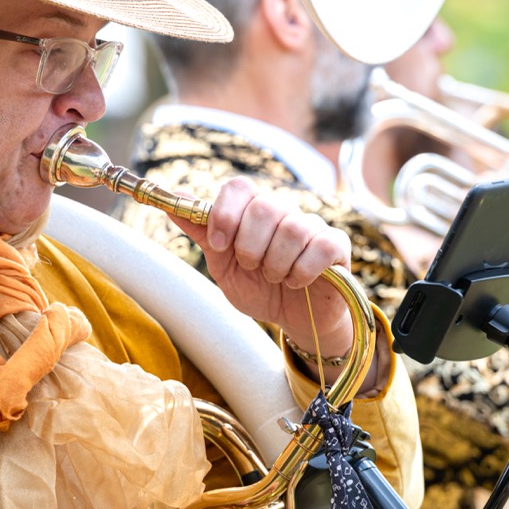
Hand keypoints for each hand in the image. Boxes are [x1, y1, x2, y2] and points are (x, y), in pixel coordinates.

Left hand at [176, 178, 353, 357]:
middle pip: (263, 207)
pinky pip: (321, 247)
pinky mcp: (336, 246)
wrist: (292, 320)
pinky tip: (296, 282)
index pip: (238, 188)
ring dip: (275, 264)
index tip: (218, 245)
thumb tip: (172, 201)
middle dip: (249, 246)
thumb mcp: (223, 265)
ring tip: (275, 278)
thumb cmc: (259, 290)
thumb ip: (202, 232)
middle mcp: (282, 212)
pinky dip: (302, 270)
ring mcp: (312, 226)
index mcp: (252, 213)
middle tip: (251, 267)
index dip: (225, 214)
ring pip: (292, 228)